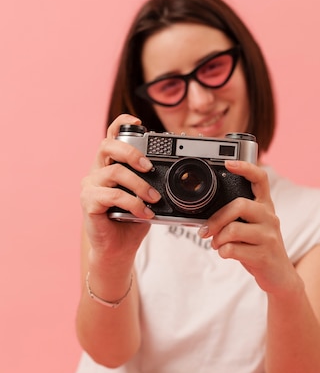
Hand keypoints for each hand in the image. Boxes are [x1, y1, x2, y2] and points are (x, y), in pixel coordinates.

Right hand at [80, 114, 160, 262]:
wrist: (118, 249)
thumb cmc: (132, 222)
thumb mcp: (147, 197)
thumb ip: (154, 182)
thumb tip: (177, 173)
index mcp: (110, 165)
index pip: (112, 136)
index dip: (122, 124)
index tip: (139, 123)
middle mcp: (97, 171)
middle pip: (108, 146)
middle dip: (131, 152)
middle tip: (149, 167)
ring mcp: (90, 186)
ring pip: (114, 172)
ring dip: (138, 185)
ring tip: (154, 199)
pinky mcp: (89, 202)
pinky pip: (112, 195)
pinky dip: (133, 203)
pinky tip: (144, 213)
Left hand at [199, 160, 296, 293]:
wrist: (280, 277)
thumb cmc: (259, 249)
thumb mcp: (252, 228)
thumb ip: (236, 217)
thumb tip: (207, 216)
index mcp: (265, 207)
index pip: (260, 179)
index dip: (246, 167)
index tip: (228, 163)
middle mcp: (270, 218)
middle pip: (239, 205)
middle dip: (216, 219)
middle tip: (206, 231)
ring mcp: (269, 236)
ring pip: (233, 229)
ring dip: (218, 239)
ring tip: (217, 244)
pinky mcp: (264, 255)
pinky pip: (233, 249)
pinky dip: (223, 252)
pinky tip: (226, 254)